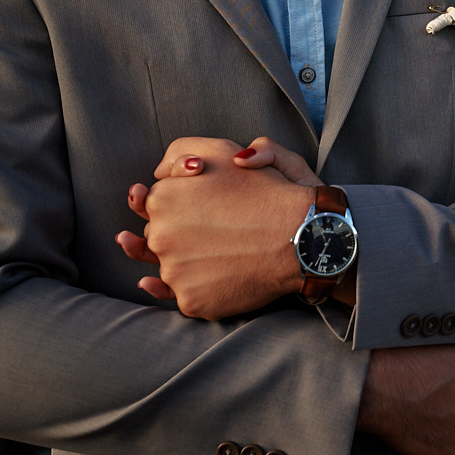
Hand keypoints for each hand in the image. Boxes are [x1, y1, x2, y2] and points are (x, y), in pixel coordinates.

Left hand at [116, 137, 318, 318]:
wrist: (302, 237)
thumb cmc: (266, 192)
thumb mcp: (225, 152)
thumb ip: (184, 152)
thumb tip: (161, 173)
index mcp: (162, 199)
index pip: (153, 205)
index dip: (178, 205)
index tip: (199, 210)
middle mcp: (160, 237)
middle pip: (157, 237)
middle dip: (178, 234)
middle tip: (212, 232)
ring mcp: (174, 273)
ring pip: (169, 269)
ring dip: (187, 263)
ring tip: (220, 253)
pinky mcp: (191, 302)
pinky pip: (184, 296)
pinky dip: (199, 288)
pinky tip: (219, 274)